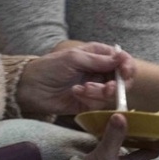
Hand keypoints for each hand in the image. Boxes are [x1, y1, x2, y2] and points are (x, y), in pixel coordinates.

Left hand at [18, 43, 136, 115]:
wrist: (31, 88)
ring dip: (98, 92)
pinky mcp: (88, 103)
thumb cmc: (50, 67)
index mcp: (98, 55)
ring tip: (82, 89)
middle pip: (122, 79)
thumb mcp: (74, 58)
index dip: (127, 66)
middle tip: (107, 87)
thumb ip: (99, 60)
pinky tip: (76, 93)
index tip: (125, 73)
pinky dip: (89, 99)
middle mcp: (99, 71)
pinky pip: (99, 104)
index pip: (122, 59)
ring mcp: (95, 87)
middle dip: (116, 85)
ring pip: (111, 93)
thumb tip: (121, 57)